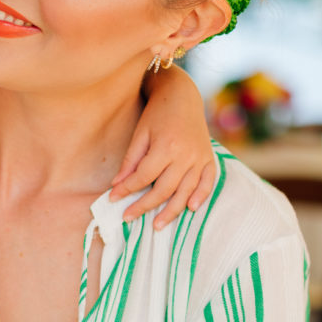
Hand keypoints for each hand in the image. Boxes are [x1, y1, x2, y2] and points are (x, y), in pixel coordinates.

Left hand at [112, 67, 214, 227]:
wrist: (183, 95)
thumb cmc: (157, 113)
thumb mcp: (140, 133)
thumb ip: (130, 160)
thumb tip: (117, 186)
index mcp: (166, 147)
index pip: (144, 177)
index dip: (127, 190)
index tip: (113, 199)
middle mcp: (185, 155)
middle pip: (164, 189)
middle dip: (145, 206)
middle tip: (128, 217)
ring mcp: (199, 158)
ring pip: (185, 191)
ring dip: (172, 211)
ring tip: (157, 226)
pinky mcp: (209, 158)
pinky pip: (207, 182)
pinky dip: (201, 196)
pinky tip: (191, 209)